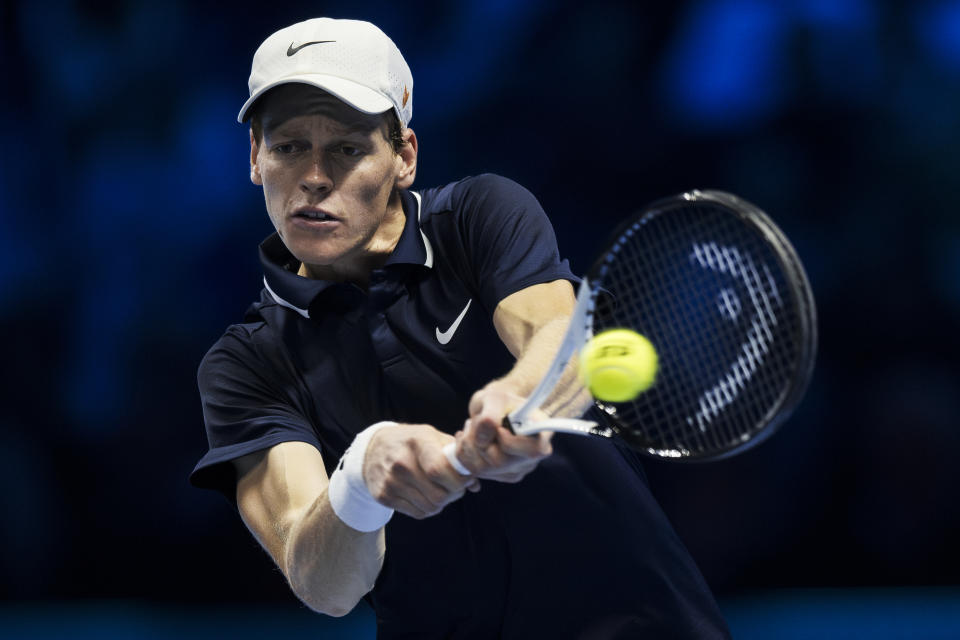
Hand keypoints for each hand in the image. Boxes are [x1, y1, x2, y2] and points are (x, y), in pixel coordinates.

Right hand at [362, 424, 479, 519]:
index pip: (439, 470)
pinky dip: (428, 508)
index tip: (466, 478)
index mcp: (417, 443)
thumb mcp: (432, 436)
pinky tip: (426, 495)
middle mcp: (401, 463)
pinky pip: (418, 513)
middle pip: (438, 495)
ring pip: (430, 507)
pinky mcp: (384, 497)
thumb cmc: (411, 442)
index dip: (459, 480)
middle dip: (455, 494)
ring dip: (442, 503)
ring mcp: (390, 482)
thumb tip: (475, 483)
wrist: (373, 449)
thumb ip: (455, 456)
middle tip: (456, 487)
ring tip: (442, 490)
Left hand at [453, 382, 552, 482]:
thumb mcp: (495, 398)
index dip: (509, 442)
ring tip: (472, 428)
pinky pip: (474, 471)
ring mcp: (516, 470)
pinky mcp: (499, 476)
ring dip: (469, 445)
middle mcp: (532, 457)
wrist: (494, 410)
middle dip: (480, 440)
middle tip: (475, 421)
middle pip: (500, 462)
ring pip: (483, 469)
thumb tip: (483, 439)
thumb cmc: (500, 402)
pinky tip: (469, 438)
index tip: (499, 428)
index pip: (532, 451)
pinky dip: (465, 453)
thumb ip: (490, 415)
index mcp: (542, 434)